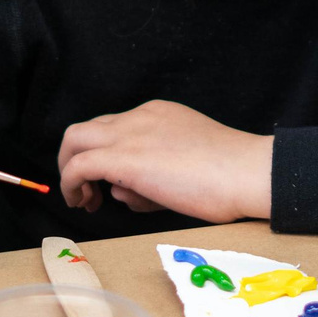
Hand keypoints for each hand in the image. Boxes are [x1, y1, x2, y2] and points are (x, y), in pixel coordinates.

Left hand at [57, 101, 273, 224]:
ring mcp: (130, 135)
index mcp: (158, 114)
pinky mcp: (124, 159)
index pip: (116, 128)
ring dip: (70, 171)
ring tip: (82, 200)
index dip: (106, 156)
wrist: (247, 172)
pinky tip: (82, 202)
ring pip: (74, 139)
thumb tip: (121, 189)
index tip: (112, 183)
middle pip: (87, 129)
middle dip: (76, 158)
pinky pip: (79, 166)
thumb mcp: (187, 165)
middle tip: (86, 190)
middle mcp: (139, 117)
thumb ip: (153, 171)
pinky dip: (71, 184)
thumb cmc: (231, 176)